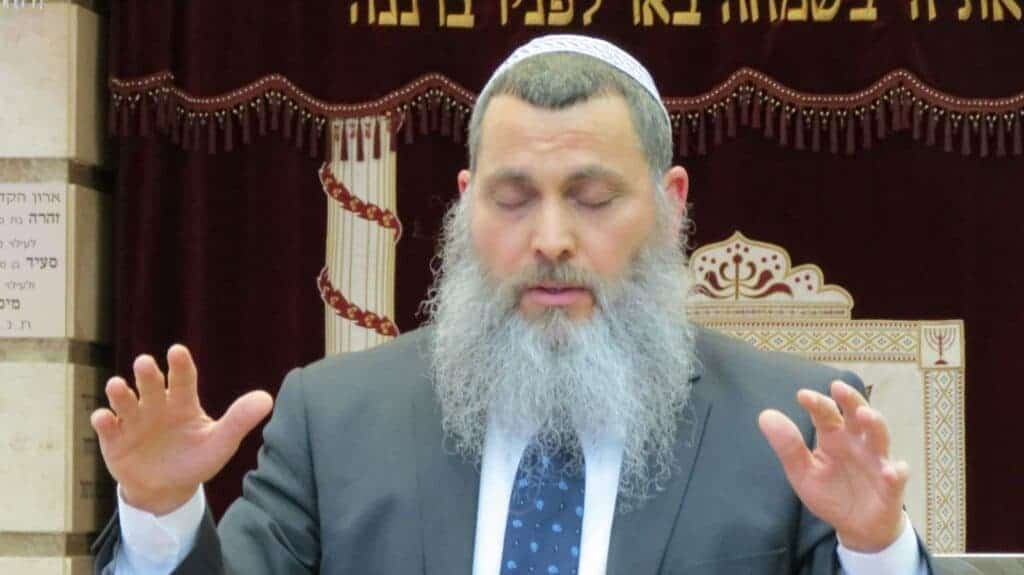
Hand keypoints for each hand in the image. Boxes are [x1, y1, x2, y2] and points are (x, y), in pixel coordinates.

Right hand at [90, 345, 273, 514]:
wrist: (167, 489)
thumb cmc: (196, 460)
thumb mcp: (220, 443)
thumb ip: (240, 421)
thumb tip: (267, 399)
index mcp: (183, 403)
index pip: (183, 379)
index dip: (180, 365)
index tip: (177, 351)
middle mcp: (156, 405)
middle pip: (151, 385)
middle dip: (147, 374)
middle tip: (145, 363)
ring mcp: (133, 421)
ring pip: (125, 401)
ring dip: (120, 392)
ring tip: (117, 385)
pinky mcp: (114, 439)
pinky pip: (107, 427)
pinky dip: (104, 421)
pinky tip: (104, 418)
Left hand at [758, 380, 908, 551]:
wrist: (855, 526)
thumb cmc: (830, 492)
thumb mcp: (802, 472)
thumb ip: (788, 446)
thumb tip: (765, 415)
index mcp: (833, 436)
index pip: (825, 414)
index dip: (816, 403)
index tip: (802, 396)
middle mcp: (857, 442)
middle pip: (856, 414)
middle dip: (850, 399)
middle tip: (838, 387)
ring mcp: (876, 461)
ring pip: (879, 437)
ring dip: (874, 425)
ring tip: (865, 415)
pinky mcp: (891, 486)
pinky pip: (896, 477)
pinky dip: (895, 473)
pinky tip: (891, 471)